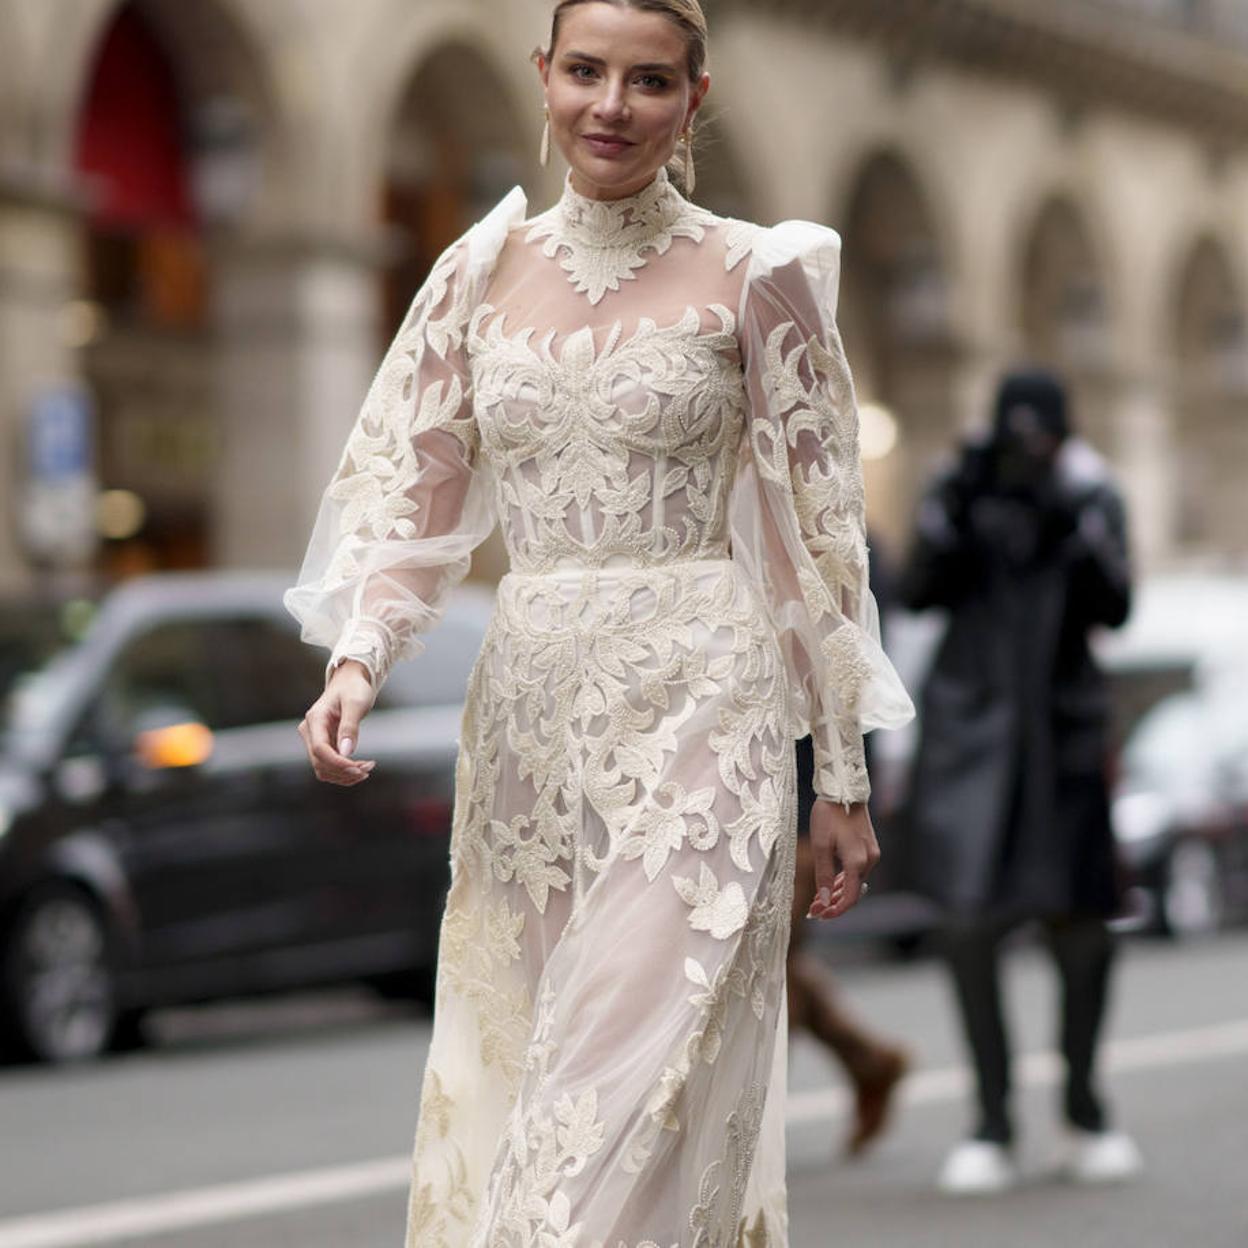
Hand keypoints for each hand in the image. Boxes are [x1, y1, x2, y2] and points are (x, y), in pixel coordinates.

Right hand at [298, 660, 376, 785]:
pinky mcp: (323, 743)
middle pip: (320, 763)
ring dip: (344, 774)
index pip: (319, 749)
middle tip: (368, 768)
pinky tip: (361, 767)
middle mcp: (310, 731)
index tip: (358, 769)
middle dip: (344, 770)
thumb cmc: (354, 688)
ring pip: (323, 768)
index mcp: (315, 719)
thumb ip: (350, 727)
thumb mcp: (356, 703)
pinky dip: (344, 770)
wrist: (350, 680)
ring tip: (367, 769)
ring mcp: (315, 738)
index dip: (337, 763)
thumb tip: (346, 752)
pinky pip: (329, 764)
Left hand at [806, 799, 879, 919]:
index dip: (835, 910)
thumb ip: (823, 874)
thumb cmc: (828, 815)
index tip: (820, 915)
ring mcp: (871, 853)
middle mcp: (869, 860)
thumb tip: (823, 899)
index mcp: (857, 862)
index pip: (849, 897)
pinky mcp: (869, 847)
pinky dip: (844, 879)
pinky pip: (857, 870)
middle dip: (833, 902)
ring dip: (838, 891)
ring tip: (819, 899)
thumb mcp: (820, 846)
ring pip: (855, 881)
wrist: (843, 790)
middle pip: (853, 891)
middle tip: (814, 909)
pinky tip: (831, 883)